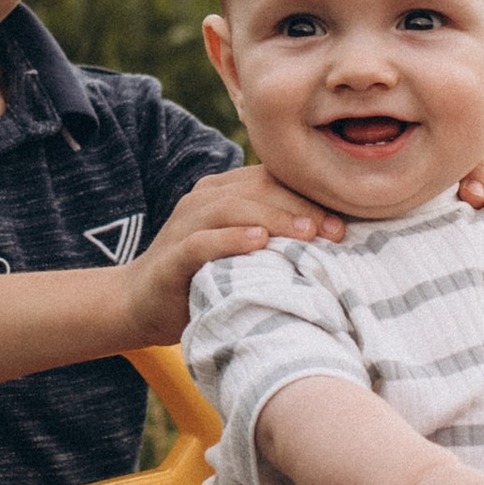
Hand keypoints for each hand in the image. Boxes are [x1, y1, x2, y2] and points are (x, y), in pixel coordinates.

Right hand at [118, 165, 346, 347]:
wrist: (138, 304)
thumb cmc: (203, 278)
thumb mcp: (242, 252)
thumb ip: (273, 238)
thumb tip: (332, 240)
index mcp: (222, 193)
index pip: (272, 180)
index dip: (309, 195)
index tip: (345, 221)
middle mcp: (203, 201)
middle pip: (257, 189)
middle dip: (300, 207)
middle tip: (336, 230)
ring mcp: (184, 226)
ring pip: (232, 208)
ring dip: (272, 218)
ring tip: (306, 233)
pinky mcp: (171, 257)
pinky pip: (201, 241)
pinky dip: (230, 239)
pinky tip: (257, 243)